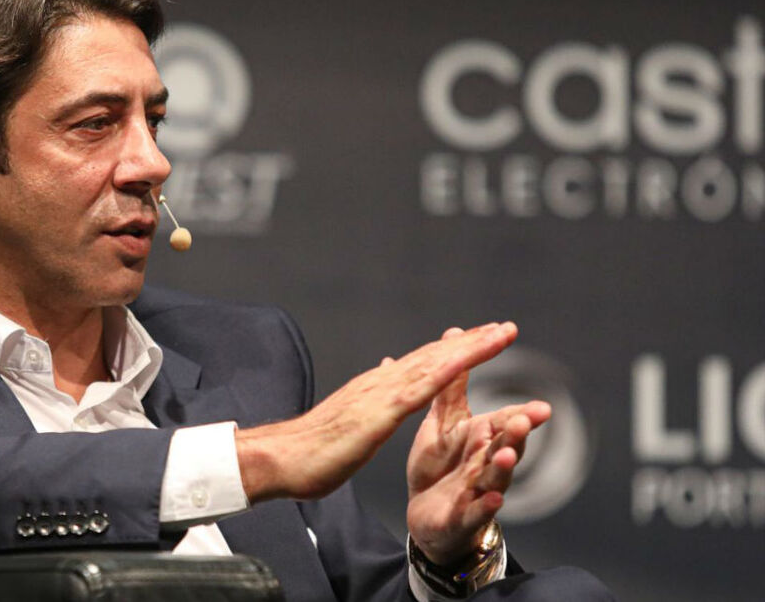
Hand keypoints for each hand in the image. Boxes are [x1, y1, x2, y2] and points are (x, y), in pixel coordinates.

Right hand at [236, 322, 518, 502]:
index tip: (483, 340)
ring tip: (500, 334)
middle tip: (504, 327)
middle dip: (471, 341)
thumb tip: (379, 383)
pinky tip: (465, 362)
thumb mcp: (350, 424)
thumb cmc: (311, 450)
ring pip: (433, 364)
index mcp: (376, 389)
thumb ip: (367, 404)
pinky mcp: (378, 413)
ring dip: (469, 348)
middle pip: (434, 356)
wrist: (280, 458)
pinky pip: (418, 389)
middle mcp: (380, 383)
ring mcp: (379, 395)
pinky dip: (444, 372)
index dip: (454, 351)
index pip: (423, 365)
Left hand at [405, 327, 551, 564]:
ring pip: (495, 477)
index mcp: (481, 439)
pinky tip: (494, 498)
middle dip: (516, 434)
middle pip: (506, 447)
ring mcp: (477, 491)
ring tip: (506, 453)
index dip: (523, 416)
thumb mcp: (443, 422)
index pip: (505, 424)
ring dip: (503, 466)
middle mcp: (486, 463)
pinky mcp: (462, 516)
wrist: (426, 513)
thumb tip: (454, 335)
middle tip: (525, 419)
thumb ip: (451, 386)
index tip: (543, 407)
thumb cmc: (440, 465)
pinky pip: (476, 511)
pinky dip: (485, 505)